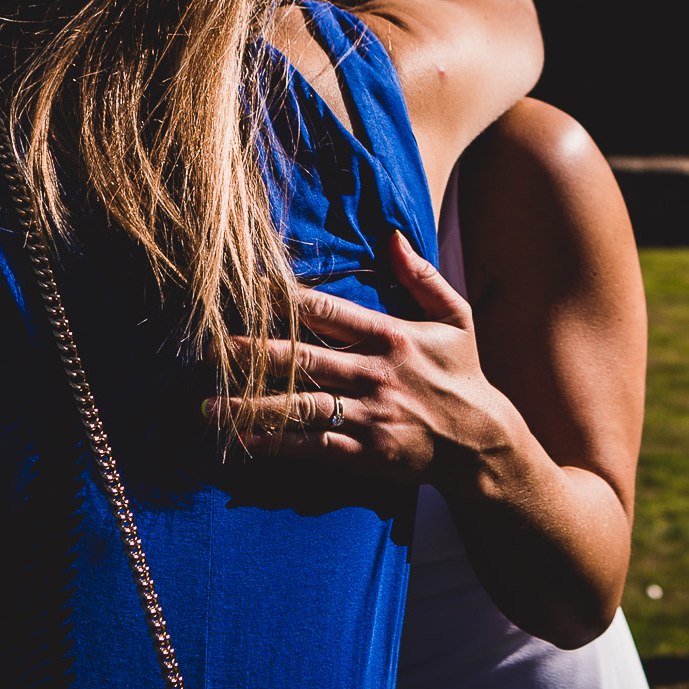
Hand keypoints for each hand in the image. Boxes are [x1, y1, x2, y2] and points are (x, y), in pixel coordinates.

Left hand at [207, 230, 516, 487]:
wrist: (481, 444)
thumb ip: (421, 278)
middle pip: (304, 359)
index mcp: (392, 337)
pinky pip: (313, 446)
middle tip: (207, 348)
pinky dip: (277, 444)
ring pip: (301, 406)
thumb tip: (392, 236)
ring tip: (210, 403)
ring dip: (252, 405)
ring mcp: (369, 416)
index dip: (287, 299)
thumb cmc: (463, 374)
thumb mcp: (456, 318)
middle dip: (253, 352)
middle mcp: (376, 374)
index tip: (250, 289)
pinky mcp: (366, 451)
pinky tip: (243, 440)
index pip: (329, 312)